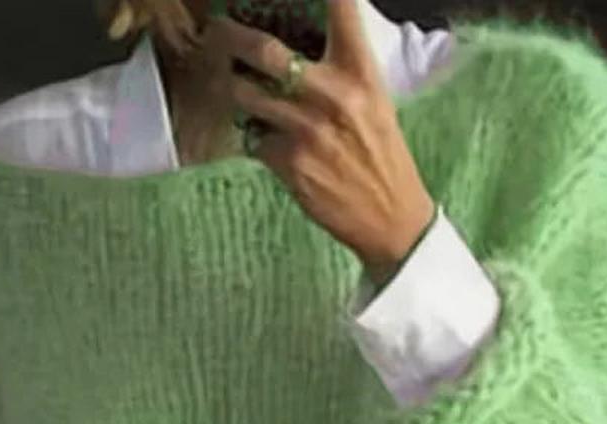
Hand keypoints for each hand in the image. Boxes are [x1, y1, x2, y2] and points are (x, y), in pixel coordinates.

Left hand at [213, 1, 436, 286]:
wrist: (389, 218)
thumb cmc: (382, 156)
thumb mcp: (375, 100)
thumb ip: (342, 69)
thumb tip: (299, 42)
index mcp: (360, 71)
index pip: (340, 6)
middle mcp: (331, 94)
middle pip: (266, 50)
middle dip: (232, 36)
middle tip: (217, 31)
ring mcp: (306, 129)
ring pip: (246, 93)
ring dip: (236, 88)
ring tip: (235, 86)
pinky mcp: (288, 162)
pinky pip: (253, 137)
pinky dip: (254, 136)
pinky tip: (265, 139)